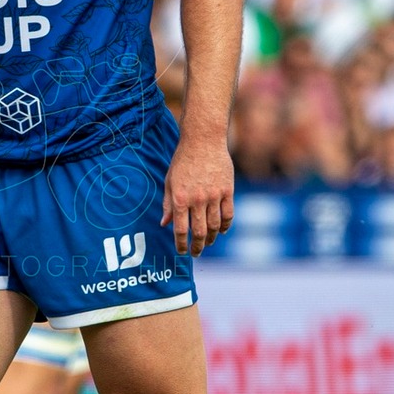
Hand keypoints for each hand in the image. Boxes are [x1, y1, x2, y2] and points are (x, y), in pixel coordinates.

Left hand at [161, 135, 234, 255]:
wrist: (203, 141)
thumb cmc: (183, 161)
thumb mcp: (169, 181)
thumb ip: (168, 204)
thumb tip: (164, 224)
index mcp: (180, 198)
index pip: (180, 229)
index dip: (181, 244)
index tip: (182, 251)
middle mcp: (197, 200)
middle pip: (200, 232)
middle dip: (197, 247)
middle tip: (196, 253)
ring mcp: (214, 196)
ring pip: (215, 226)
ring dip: (211, 238)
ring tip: (208, 242)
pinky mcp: (228, 191)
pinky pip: (228, 214)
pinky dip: (225, 226)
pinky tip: (221, 230)